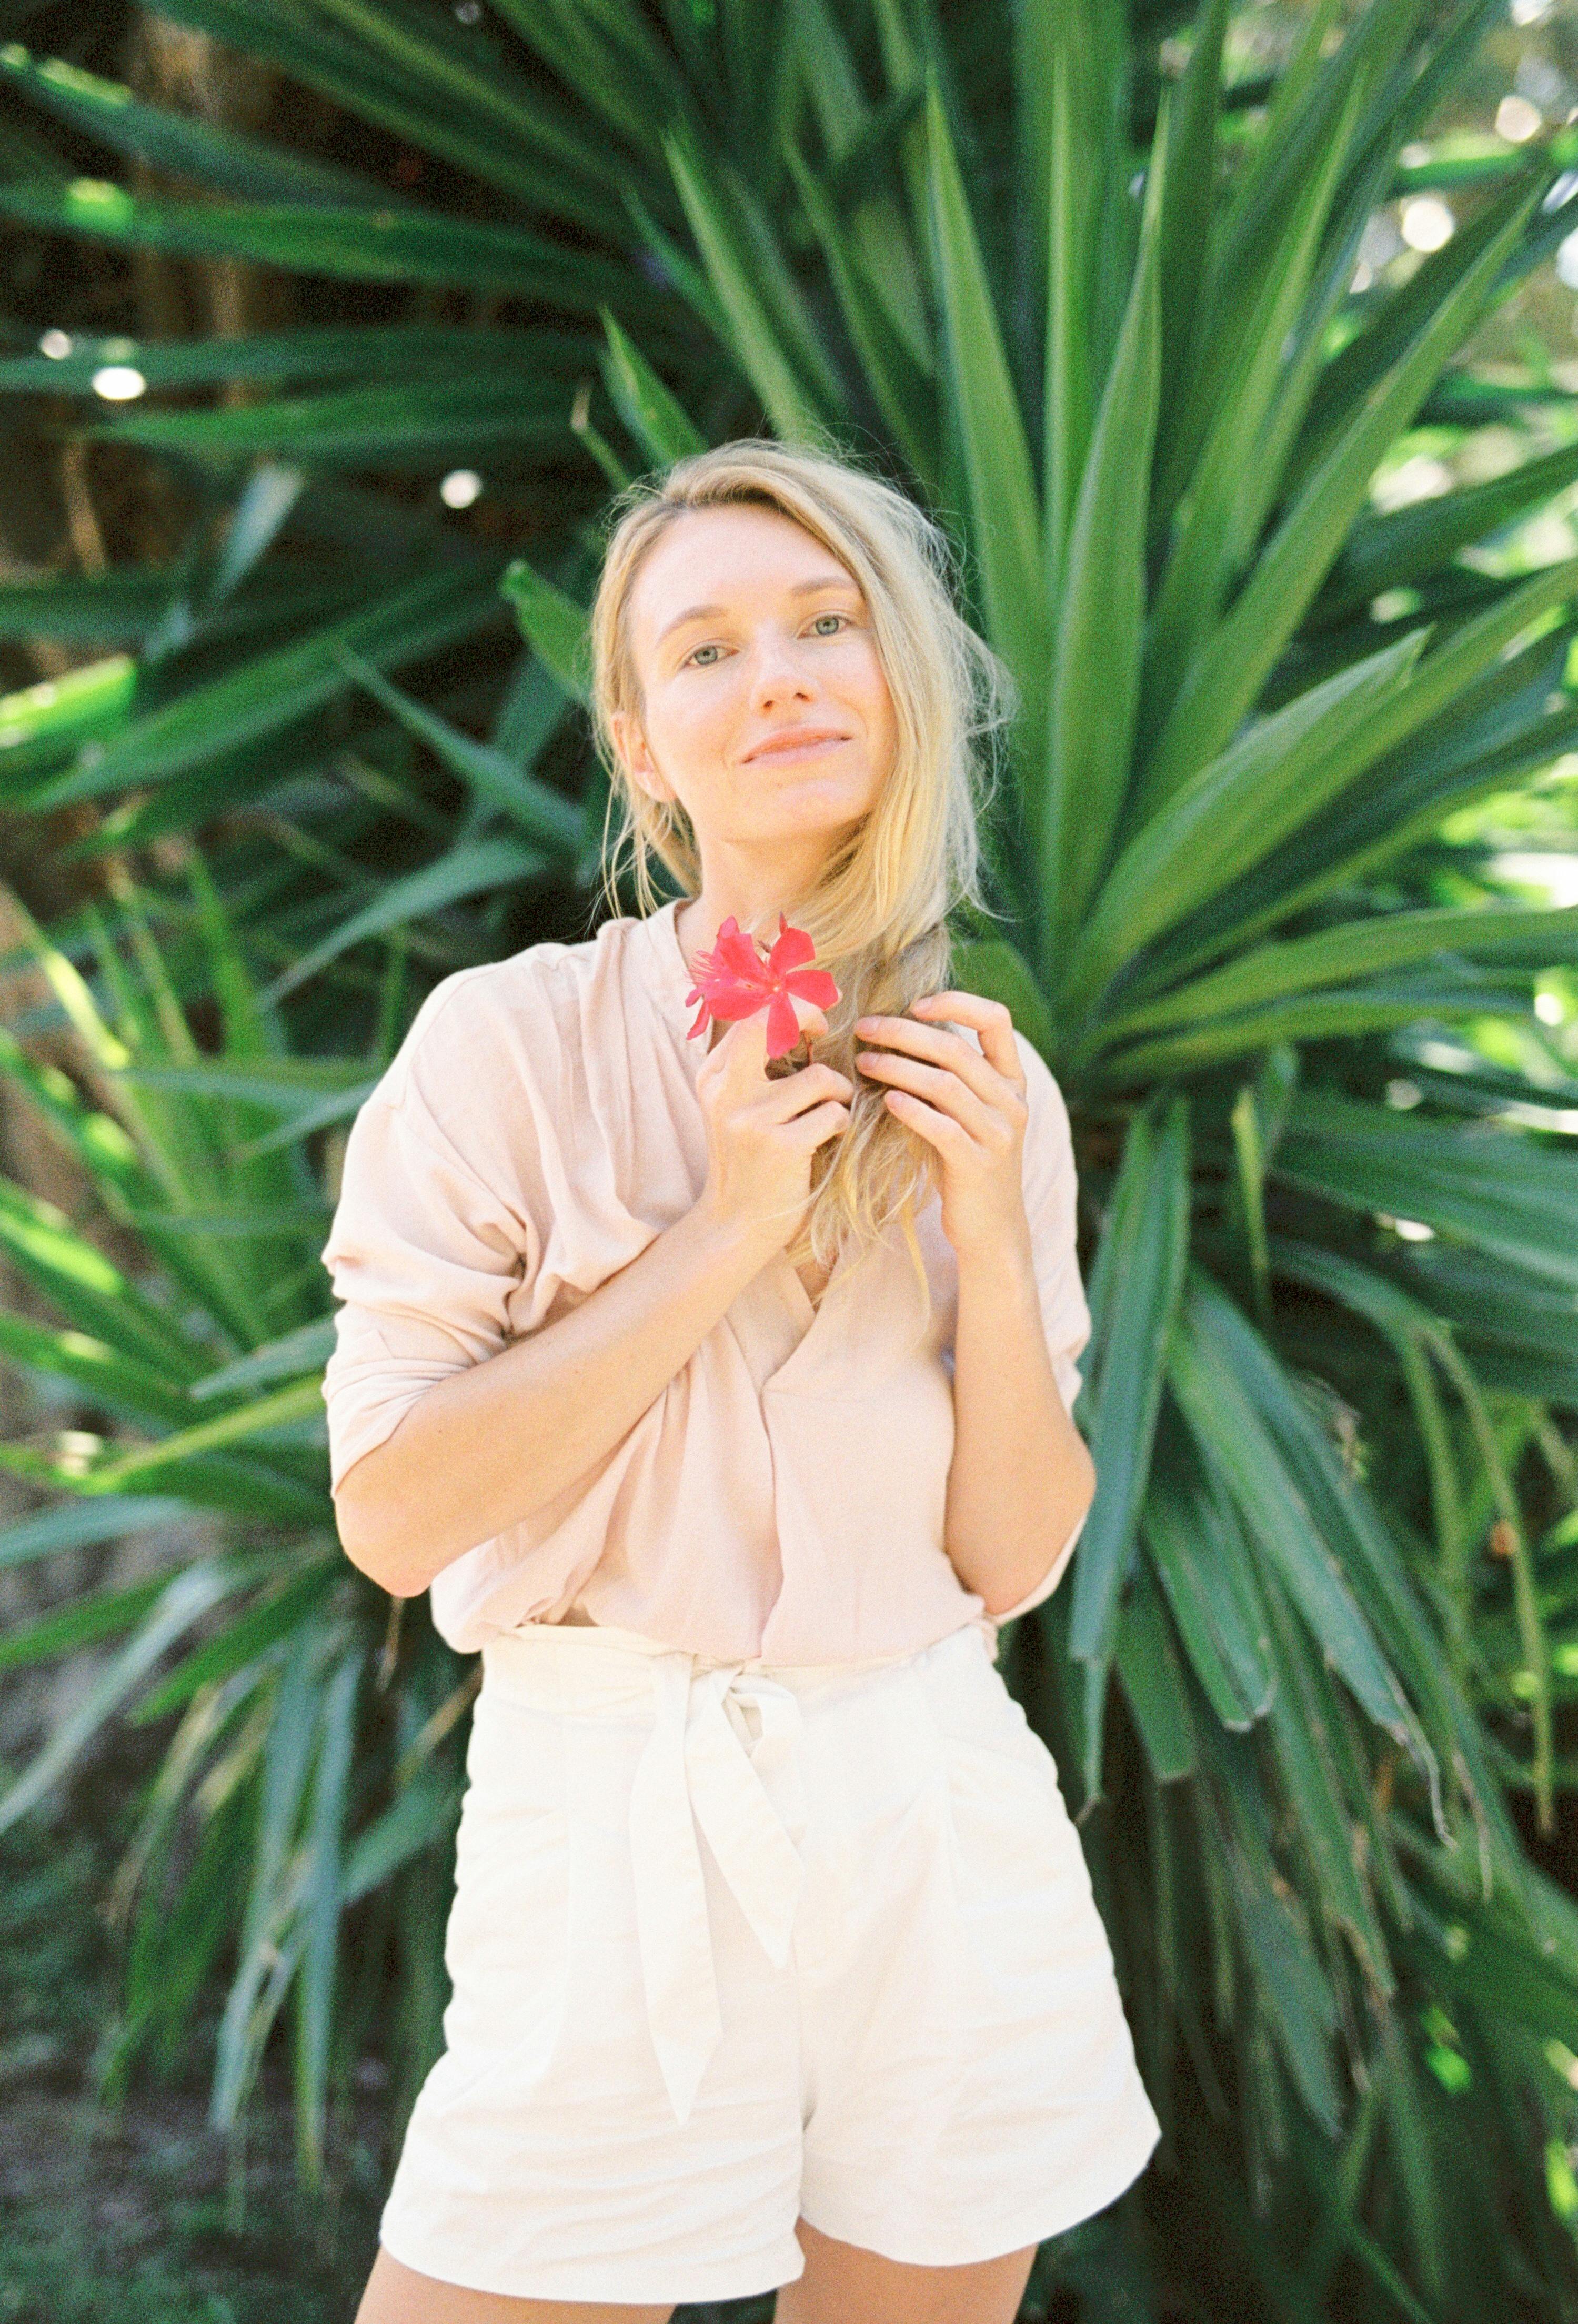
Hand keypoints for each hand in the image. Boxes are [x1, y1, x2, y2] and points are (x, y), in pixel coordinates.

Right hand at [692, 995, 853, 1258]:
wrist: (736, 1224)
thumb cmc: (749, 1160)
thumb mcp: (736, 1107)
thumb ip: (754, 1065)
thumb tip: (798, 1013)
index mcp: (713, 1076)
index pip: (750, 1014)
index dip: (790, 1005)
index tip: (816, 1020)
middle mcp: (725, 1091)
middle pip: (770, 1022)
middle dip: (808, 1014)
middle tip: (827, 1031)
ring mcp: (751, 1119)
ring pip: (820, 1077)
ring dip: (838, 1094)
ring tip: (831, 1114)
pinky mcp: (780, 1146)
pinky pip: (833, 1113)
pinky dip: (841, 1124)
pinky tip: (829, 1139)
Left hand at [853, 993, 1029, 1262]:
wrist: (991, 1230)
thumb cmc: (966, 1164)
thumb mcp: (969, 1114)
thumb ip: (950, 1077)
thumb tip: (898, 1034)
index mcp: (1012, 1081)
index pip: (997, 1019)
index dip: (957, 1002)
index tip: (914, 1004)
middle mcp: (1012, 1102)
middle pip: (956, 1049)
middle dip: (904, 1033)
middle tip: (864, 1028)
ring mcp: (999, 1135)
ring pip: (946, 1085)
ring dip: (898, 1068)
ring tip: (863, 1062)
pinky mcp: (978, 1165)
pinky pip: (942, 1128)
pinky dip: (911, 1109)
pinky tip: (885, 1100)